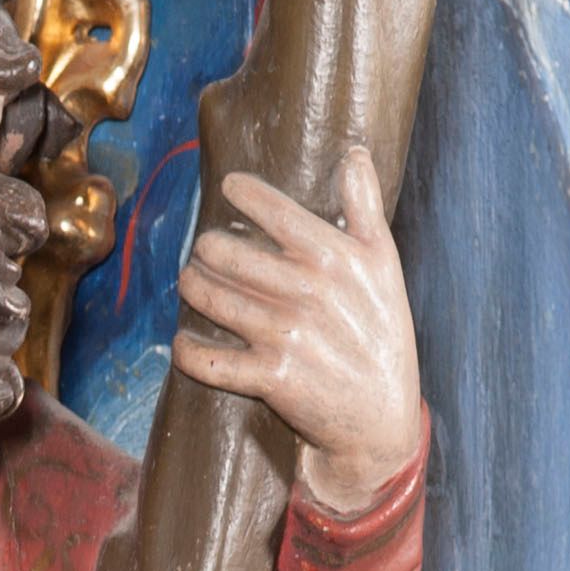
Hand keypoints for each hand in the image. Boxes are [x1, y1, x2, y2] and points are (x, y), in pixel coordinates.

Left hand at [172, 145, 420, 512]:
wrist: (383, 417)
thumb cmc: (384, 334)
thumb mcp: (386, 265)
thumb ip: (366, 207)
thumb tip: (354, 153)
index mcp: (335, 258)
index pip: (276, 210)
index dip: (244, 192)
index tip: (228, 187)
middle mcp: (308, 291)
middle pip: (226, 253)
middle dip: (207, 250)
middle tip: (205, 253)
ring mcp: (286, 334)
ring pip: (211, 298)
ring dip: (192, 288)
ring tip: (191, 283)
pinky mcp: (269, 377)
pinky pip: (208, 360)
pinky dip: (187, 351)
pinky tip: (184, 341)